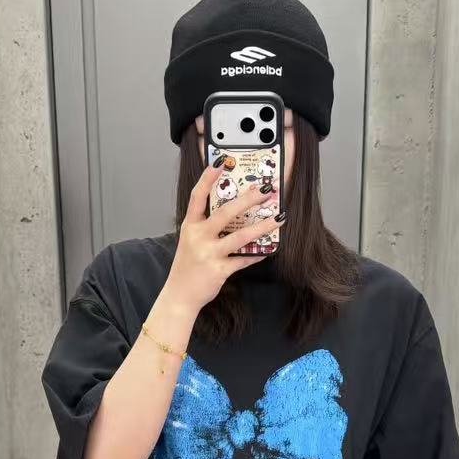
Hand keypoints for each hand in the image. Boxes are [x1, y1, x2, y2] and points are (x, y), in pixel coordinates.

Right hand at [165, 161, 278, 313]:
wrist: (179, 295)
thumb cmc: (187, 267)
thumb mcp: (191, 242)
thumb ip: (206, 227)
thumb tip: (233, 214)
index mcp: (190, 226)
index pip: (197, 197)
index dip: (207, 178)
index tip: (220, 163)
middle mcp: (198, 237)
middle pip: (225, 212)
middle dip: (248, 199)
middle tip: (266, 190)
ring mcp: (209, 254)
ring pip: (241, 236)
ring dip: (263, 226)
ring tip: (279, 218)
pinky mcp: (219, 270)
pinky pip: (243, 260)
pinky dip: (256, 255)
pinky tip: (267, 250)